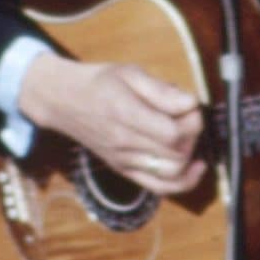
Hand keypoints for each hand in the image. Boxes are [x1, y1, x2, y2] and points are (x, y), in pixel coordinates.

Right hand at [16, 54, 205, 194]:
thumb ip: (161, 90)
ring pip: (172, 173)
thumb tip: (191, 104)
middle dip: (193, 134)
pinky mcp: (124, 170)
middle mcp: (124, 144)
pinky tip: (195, 168)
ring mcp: (123, 161)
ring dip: (188, 154)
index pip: (173, 132)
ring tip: (185, 134)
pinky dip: (182, 181)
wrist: (64, 101)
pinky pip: (159, 187)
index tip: (190, 104)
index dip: (192, 119)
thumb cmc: (99, 82)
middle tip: (187, 115)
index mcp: (125, 115)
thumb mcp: (130, 73)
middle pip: (177, 153)